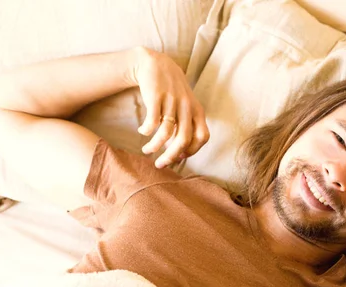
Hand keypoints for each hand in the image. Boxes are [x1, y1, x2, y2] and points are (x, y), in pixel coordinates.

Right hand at [129, 47, 208, 167]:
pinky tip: (142, 131)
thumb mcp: (186, 106)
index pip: (203, 137)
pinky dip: (147, 130)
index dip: (193, 150)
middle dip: (171, 156)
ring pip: (166, 132)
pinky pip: (153, 121)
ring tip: (146, 150)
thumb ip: (186, 126)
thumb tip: (179, 153)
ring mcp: (172, 101)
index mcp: (197, 111)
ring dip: (154, 146)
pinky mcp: (156, 96)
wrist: (155, 63)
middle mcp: (187, 106)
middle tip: (160, 165)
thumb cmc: (171, 91)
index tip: (180, 157)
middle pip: (184, 139)